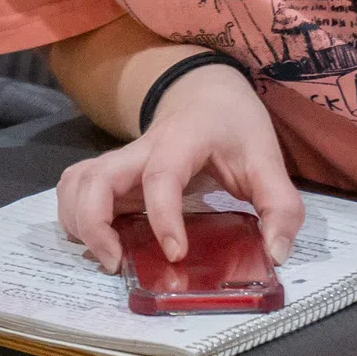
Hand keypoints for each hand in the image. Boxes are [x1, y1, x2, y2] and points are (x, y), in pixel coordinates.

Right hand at [55, 59, 302, 274]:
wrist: (206, 92)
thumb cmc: (235, 127)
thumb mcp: (267, 161)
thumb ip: (281, 207)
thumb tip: (275, 255)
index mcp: (182, 141)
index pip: (161, 175)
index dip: (163, 216)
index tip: (176, 254)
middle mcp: (141, 148)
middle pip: (96, 178)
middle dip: (94, 224)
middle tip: (117, 264)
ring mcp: (121, 159)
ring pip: (76, 182)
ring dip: (78, 222)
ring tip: (107, 257)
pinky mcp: (111, 171)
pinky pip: (76, 187)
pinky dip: (75, 216)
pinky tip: (100, 241)